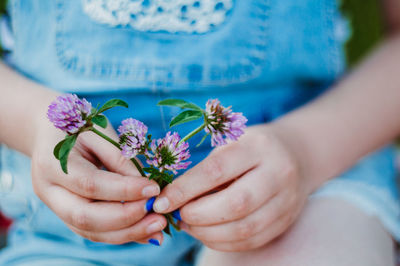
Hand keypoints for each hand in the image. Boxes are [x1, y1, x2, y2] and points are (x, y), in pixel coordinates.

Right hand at [31, 117, 165, 244]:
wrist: (50, 133)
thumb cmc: (79, 126)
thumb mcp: (100, 131)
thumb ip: (120, 158)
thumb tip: (146, 188)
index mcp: (52, 163)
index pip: (90, 184)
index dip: (124, 190)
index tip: (154, 189)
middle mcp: (49, 191)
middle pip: (86, 217)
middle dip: (126, 219)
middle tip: (158, 215)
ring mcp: (56, 207)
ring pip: (91, 232)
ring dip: (129, 233)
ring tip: (158, 226)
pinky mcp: (68, 217)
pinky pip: (96, 232)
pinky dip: (123, 234)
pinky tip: (147, 232)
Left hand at [153, 125, 312, 251]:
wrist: (296, 155)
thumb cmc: (252, 148)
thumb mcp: (230, 145)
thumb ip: (205, 170)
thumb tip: (171, 199)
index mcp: (258, 146)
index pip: (217, 170)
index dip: (185, 189)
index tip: (162, 202)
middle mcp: (278, 173)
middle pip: (235, 204)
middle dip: (198, 215)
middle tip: (179, 215)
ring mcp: (287, 200)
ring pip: (244, 229)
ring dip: (208, 233)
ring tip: (190, 225)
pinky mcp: (286, 221)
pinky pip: (251, 241)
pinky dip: (223, 242)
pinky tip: (207, 233)